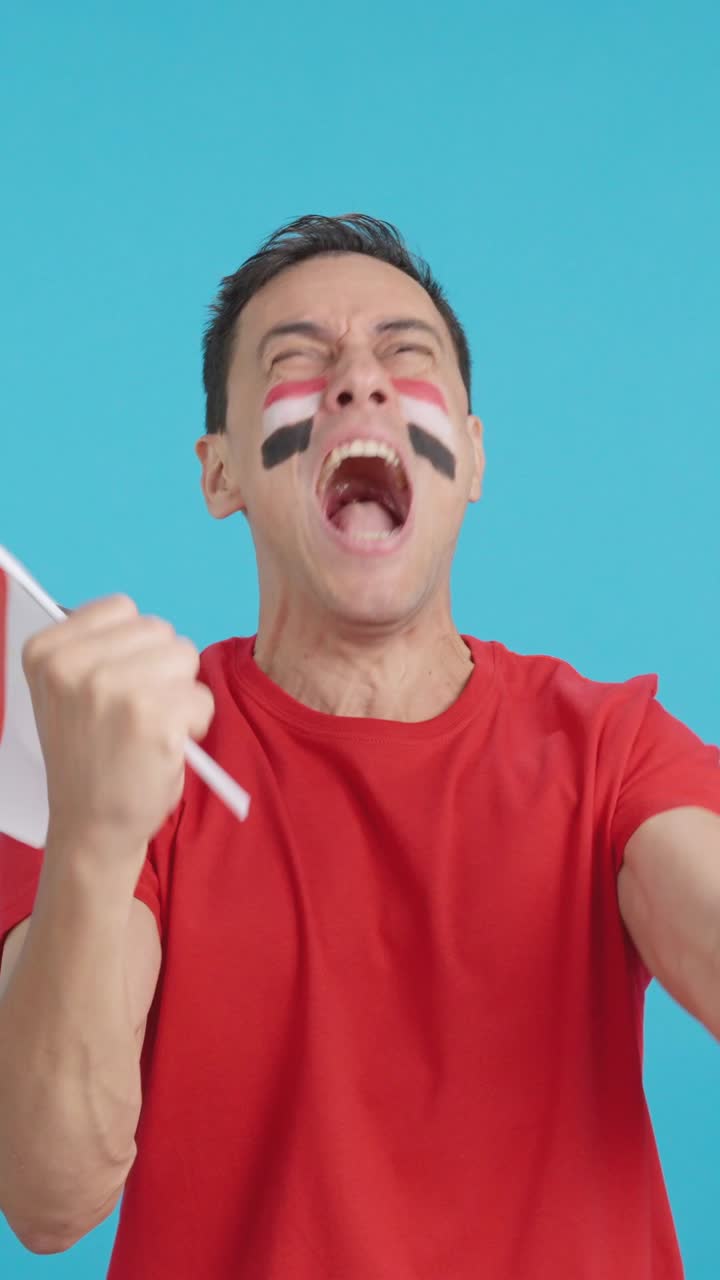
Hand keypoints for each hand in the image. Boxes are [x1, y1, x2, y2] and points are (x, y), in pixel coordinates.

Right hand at [22, 595, 213, 866]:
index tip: (115, 686)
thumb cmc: (90, 754)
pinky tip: (167, 747)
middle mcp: (74, 666)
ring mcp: (114, 690)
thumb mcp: (64, 692)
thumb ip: (92, 649)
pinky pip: (203, 698)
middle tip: (138, 714)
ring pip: (186, 657)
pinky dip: (197, 723)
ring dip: (182, 693)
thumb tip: (137, 618)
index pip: (122, 608)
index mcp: (46, 651)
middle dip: (162, 668)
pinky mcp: (154, 719)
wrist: (91, 826)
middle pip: (159, 630)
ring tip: (153, 727)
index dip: (134, 647)